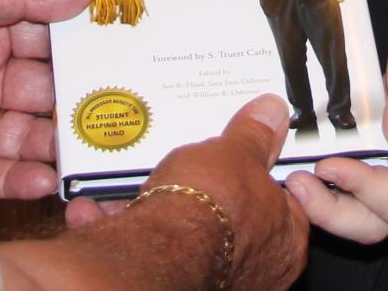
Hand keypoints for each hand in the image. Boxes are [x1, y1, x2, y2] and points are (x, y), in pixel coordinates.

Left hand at [0, 0, 98, 200]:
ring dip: (56, 143)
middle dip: (74, 99)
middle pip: (43, 90)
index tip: (116, 48)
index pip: (44, 38)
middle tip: (110, 106)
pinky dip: (22, 179)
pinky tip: (45, 177)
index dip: (77, 43)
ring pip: (26, 135)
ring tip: (83, 148)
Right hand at [0, 96, 306, 289]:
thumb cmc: (209, 213)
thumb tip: (271, 114)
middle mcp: (251, 268)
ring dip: (155, 207)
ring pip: (180, 233)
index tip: (241, 154)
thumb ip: (253, 135)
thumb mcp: (235, 152)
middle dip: (200, 191)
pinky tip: (104, 207)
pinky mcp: (161, 278)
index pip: (282, 200)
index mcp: (284, 239)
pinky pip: (142, 247)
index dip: (259, 172)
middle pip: (227, 216)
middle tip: (188, 167)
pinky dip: (121, 224)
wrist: (156, 252)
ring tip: (138, 183)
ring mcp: (209, 275)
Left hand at [288, 0, 387, 244]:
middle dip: (338, 215)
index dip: (365, 191)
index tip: (328, 164)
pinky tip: (308, 170)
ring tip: (297, 183)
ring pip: (373, 215)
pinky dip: (335, 191)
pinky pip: (365, 191)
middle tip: (297, 185)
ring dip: (332, 208)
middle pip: (386, 220)